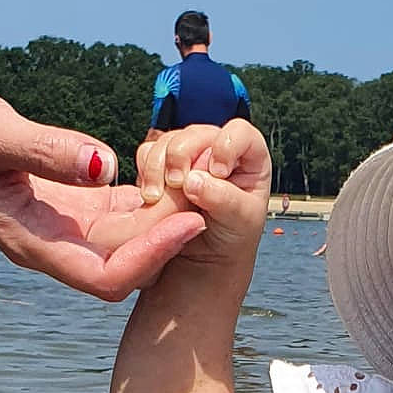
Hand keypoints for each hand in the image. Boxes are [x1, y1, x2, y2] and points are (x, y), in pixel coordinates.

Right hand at [0, 70, 206, 300]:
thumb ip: (45, 149)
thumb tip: (102, 163)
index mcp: (33, 242)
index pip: (107, 275)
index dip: (152, 256)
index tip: (192, 221)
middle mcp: (52, 245)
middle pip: (127, 262)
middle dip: (169, 236)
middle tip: (212, 194)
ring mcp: (61, 226)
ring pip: (127, 238)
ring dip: (163, 217)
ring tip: (202, 179)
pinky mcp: (66, 202)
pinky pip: (117, 211)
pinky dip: (145, 196)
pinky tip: (172, 168)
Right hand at [135, 120, 273, 268]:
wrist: (208, 259)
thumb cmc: (234, 236)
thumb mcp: (240, 222)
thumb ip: (223, 199)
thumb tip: (193, 180)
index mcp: (247, 158)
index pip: (239, 132)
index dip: (226, 145)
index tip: (218, 172)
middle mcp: (217, 151)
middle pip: (195, 134)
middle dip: (181, 156)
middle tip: (178, 185)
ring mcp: (189, 157)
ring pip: (167, 142)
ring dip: (158, 167)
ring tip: (157, 197)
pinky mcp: (165, 166)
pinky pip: (148, 154)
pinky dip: (145, 172)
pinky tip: (151, 195)